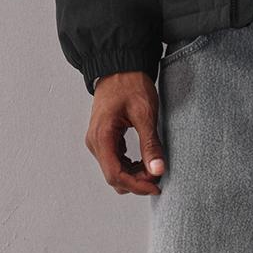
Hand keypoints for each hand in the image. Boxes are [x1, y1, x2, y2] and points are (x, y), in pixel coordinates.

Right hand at [85, 71, 166, 194]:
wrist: (120, 66)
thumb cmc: (130, 85)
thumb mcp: (144, 114)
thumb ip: (150, 144)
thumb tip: (157, 170)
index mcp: (102, 136)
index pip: (115, 174)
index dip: (136, 185)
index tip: (156, 186)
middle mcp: (95, 142)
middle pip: (113, 176)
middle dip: (136, 181)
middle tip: (158, 174)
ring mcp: (97, 141)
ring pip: (113, 170)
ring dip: (133, 174)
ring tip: (153, 166)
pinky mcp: (103, 138)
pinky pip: (114, 161)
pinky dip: (129, 165)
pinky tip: (143, 160)